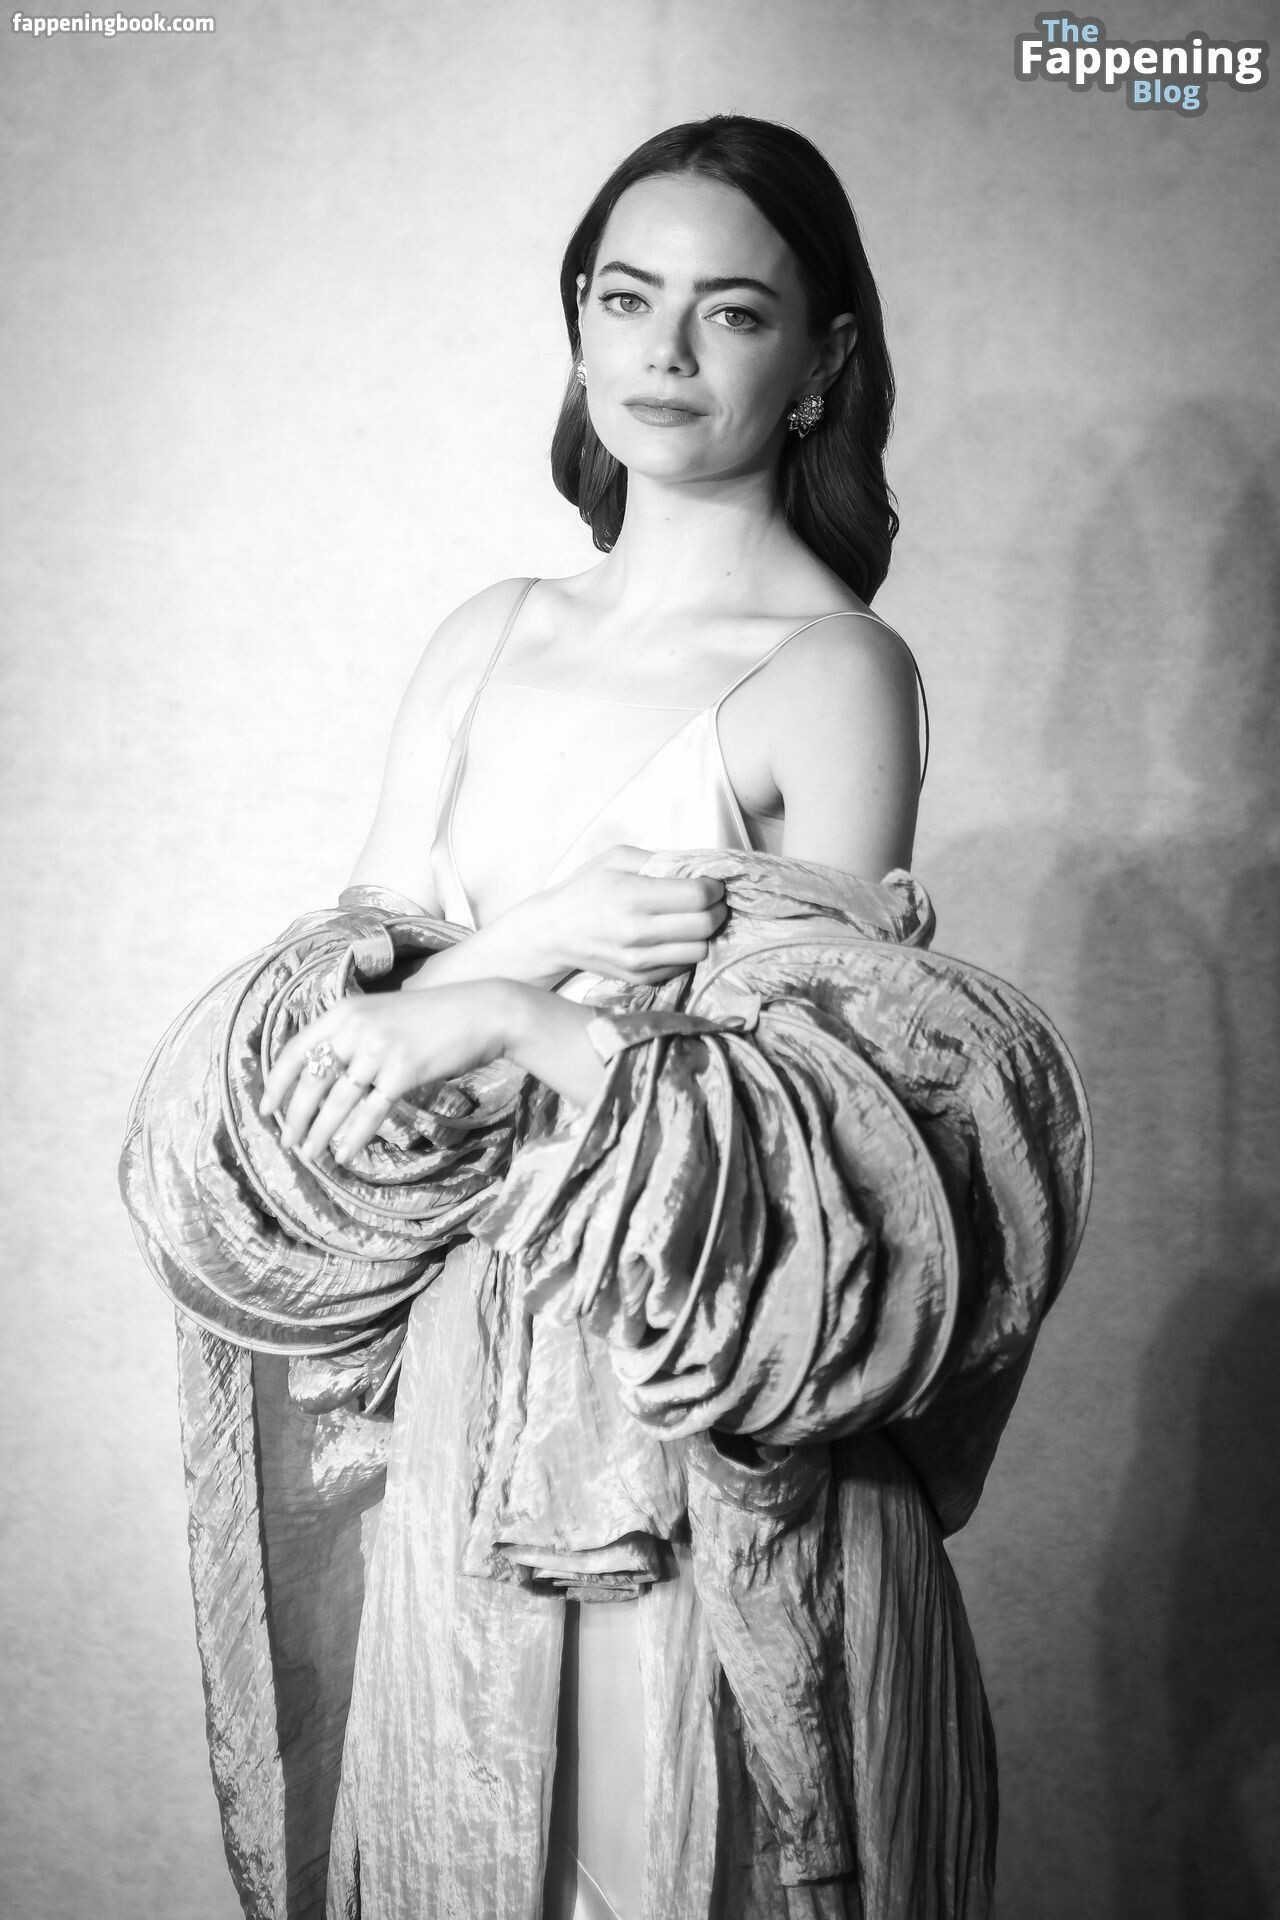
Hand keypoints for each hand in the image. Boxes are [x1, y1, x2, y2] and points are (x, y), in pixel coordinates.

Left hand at [260, 980, 513, 1166]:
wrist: (482, 1012)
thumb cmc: (434, 1016)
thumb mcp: (382, 1013)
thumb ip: (352, 1033)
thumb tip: (325, 1070)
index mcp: (344, 1011)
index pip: (295, 1049)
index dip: (276, 1083)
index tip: (266, 1108)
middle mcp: (356, 1028)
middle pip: (312, 1081)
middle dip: (295, 1117)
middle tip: (288, 1142)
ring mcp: (379, 1050)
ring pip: (337, 1102)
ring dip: (320, 1133)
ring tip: (311, 1154)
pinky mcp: (403, 1072)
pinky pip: (370, 1112)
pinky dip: (354, 1137)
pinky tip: (344, 1154)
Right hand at [484, 845, 727, 985]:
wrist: (552, 932)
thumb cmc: (585, 889)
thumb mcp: (616, 858)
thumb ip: (658, 859)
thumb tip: (698, 867)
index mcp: (632, 896)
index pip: (697, 896)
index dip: (714, 888)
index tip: (711, 883)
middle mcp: (637, 932)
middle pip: (705, 925)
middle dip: (717, 909)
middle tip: (711, 900)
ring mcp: (638, 960)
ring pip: (700, 950)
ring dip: (705, 933)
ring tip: (694, 919)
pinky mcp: (639, 977)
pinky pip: (682, 966)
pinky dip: (687, 950)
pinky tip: (675, 936)